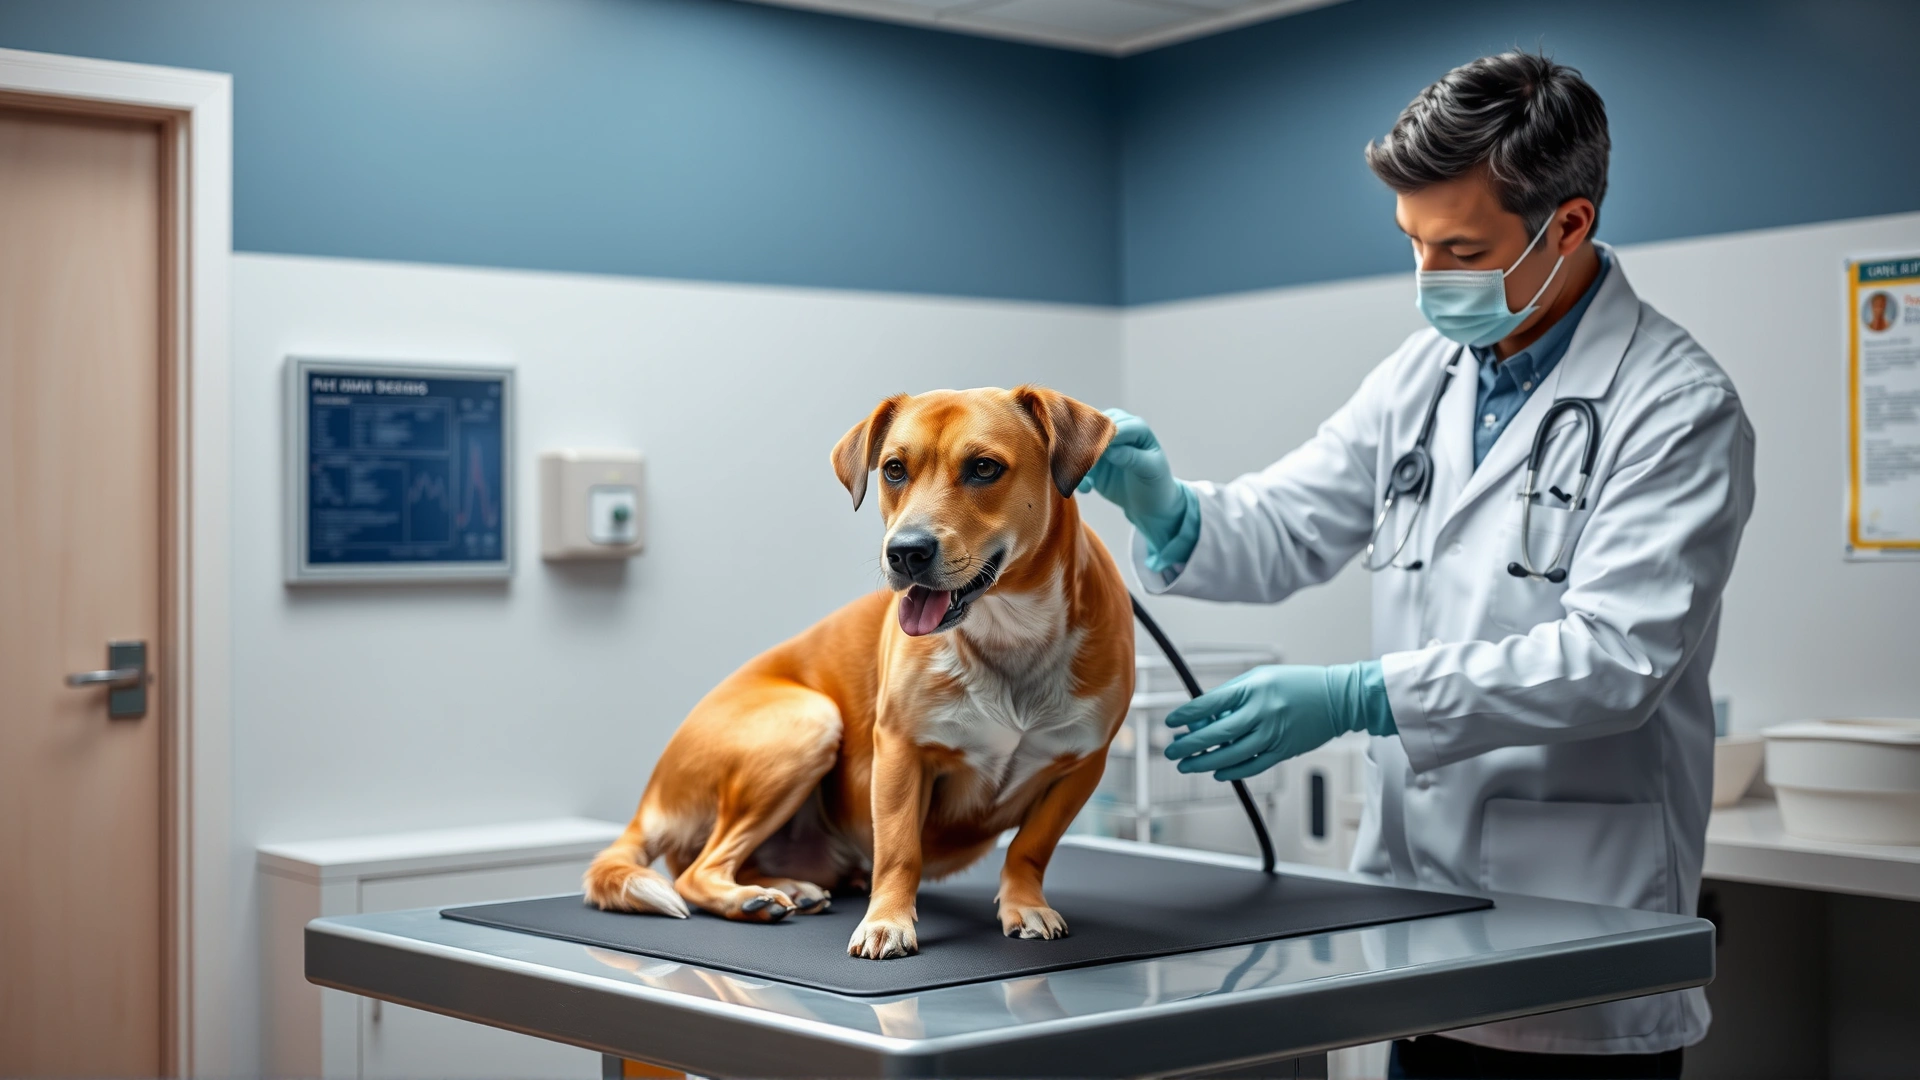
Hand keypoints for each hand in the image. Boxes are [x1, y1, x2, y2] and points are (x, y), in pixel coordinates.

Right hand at [1075, 409, 1188, 550]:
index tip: (1094, 449)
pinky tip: (1086, 489)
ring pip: (1082, 445)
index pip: (1116, 424)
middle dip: (1085, 444)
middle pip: (1093, 429)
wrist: (1149, 505)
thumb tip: (1110, 449)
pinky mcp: (1091, 463)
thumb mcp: (1151, 470)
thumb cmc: (1156, 483)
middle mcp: (1117, 431)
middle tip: (1079, 461)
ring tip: (1082, 479)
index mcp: (1135, 427)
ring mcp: (1102, 446)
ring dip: (1077, 461)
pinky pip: (1077, 464)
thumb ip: (1132, 457)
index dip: (1104, 435)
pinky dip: (1077, 476)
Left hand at [1164, 663, 1392, 781]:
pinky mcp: (1284, 751)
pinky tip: (1218, 772)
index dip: (1186, 715)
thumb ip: (1233, 695)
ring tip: (1187, 764)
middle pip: (1216, 733)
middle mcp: (1262, 712)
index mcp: (1253, 689)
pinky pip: (1253, 766)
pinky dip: (1233, 771)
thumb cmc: (1298, 684)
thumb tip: (1204, 713)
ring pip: (1232, 755)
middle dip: (1189, 744)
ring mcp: (1273, 734)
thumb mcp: (1261, 677)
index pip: (1210, 703)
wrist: (1337, 698)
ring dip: (1205, 762)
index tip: (1171, 722)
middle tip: (1172, 750)